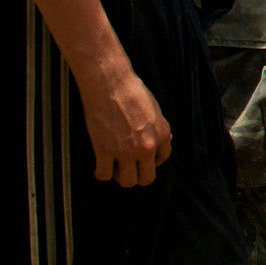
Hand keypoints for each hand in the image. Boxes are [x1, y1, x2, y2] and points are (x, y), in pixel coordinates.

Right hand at [72, 57, 172, 186]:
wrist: (109, 82)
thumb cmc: (131, 91)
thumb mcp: (155, 109)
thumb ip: (159, 128)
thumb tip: (166, 141)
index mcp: (163, 135)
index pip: (162, 160)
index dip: (151, 160)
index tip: (140, 157)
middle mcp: (147, 147)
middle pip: (146, 178)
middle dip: (138, 174)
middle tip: (127, 167)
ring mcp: (126, 151)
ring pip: (127, 182)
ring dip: (120, 177)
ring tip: (114, 167)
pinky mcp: (105, 151)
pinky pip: (104, 175)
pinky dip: (101, 173)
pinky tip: (99, 166)